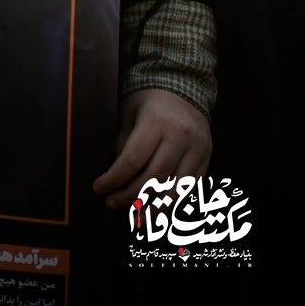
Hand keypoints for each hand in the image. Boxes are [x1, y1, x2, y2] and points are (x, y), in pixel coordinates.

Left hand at [93, 88, 211, 207]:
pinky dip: (176, 199)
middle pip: (155, 176)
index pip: (133, 160)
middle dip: (131, 195)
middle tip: (112, 203)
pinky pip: (193, 185)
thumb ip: (124, 142)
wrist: (183, 89)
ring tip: (139, 216)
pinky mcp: (207, 157)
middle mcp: (180, 137)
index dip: (114, 178)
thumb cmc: (148, 102)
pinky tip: (161, 207)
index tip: (99, 188)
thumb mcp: (129, 113)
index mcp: (156, 122)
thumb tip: (115, 175)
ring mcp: (197, 148)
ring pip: (178, 187)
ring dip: (157, 206)